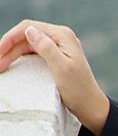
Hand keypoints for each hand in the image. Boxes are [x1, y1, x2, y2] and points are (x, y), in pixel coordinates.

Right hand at [0, 19, 110, 134]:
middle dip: (9, 48)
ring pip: (28, 45)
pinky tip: (13, 66)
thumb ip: (46, 48)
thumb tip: (29, 30)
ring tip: (1, 67)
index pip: (29, 28)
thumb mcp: (62, 69)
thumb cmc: (79, 90)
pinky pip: (33, 53)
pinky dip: (21, 59)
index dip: (10, 37)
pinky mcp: (56, 58)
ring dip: (13, 54)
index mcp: (62, 35)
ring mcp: (58, 47)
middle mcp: (60, 38)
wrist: (91, 108)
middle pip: (26, 36)